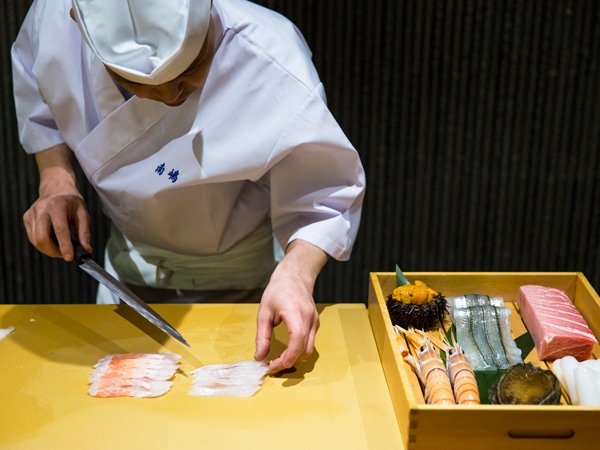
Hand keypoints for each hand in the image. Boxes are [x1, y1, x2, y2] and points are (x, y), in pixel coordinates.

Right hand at [23, 144, 91, 260]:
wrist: (56, 187)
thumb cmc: (72, 201)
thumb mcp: (83, 214)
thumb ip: (84, 232)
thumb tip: (86, 250)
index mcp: (57, 206)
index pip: (60, 230)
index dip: (64, 246)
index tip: (69, 258)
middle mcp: (41, 209)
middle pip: (42, 238)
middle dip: (54, 251)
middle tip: (66, 254)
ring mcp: (31, 213)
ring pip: (35, 240)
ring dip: (49, 249)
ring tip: (61, 247)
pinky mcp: (26, 218)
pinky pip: (32, 237)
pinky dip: (43, 244)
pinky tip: (52, 240)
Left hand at [254, 239, 327, 373]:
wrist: (294, 276)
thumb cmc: (278, 291)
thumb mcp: (264, 312)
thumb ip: (261, 336)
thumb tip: (260, 357)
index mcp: (295, 312)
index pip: (297, 339)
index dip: (287, 357)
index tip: (273, 366)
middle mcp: (309, 317)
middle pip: (304, 348)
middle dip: (289, 362)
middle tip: (273, 367)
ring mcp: (315, 321)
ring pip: (309, 349)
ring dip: (295, 358)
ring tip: (279, 361)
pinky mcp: (316, 323)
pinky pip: (310, 343)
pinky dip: (299, 351)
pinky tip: (287, 352)